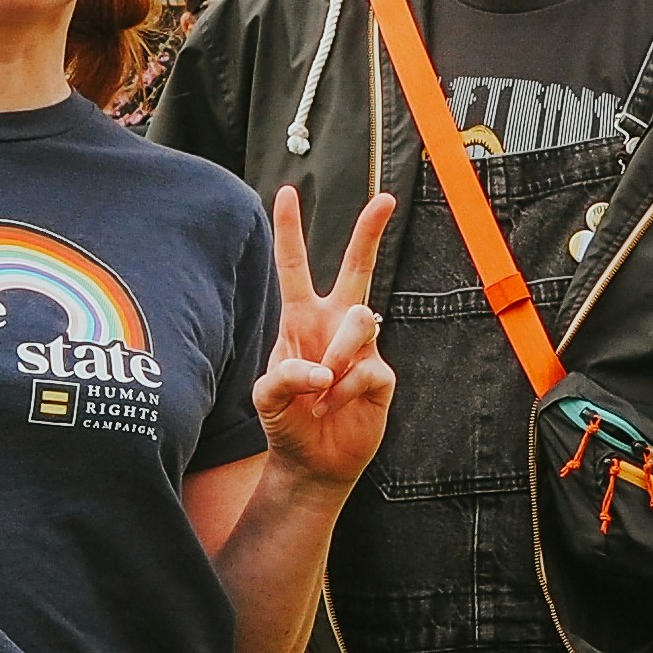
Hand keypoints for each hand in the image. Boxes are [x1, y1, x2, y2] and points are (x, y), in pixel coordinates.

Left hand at [253, 188, 395, 484]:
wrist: (312, 462)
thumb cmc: (286, 422)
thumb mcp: (266, 398)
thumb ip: (284, 376)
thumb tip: (324, 370)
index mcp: (300, 319)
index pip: (294, 267)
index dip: (291, 230)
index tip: (288, 191)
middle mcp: (334, 325)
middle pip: (356, 268)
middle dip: (370, 232)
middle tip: (385, 198)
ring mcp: (362, 348)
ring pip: (362, 321)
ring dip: (337, 356)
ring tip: (322, 392)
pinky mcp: (381, 375)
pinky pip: (368, 369)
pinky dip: (345, 390)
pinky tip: (336, 406)